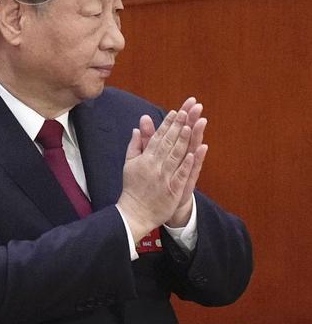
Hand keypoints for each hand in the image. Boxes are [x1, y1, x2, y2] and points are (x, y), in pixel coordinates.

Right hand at [117, 106, 206, 241]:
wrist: (135, 212)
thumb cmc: (133, 187)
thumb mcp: (129, 164)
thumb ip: (135, 145)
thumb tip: (138, 128)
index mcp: (145, 159)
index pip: (158, 137)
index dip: (168, 124)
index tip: (176, 111)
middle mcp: (155, 166)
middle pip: (169, 143)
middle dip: (178, 126)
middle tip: (187, 111)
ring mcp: (165, 178)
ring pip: (176, 156)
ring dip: (183, 141)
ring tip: (190, 126)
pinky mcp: (173, 191)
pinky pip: (181, 175)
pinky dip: (187, 164)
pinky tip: (193, 153)